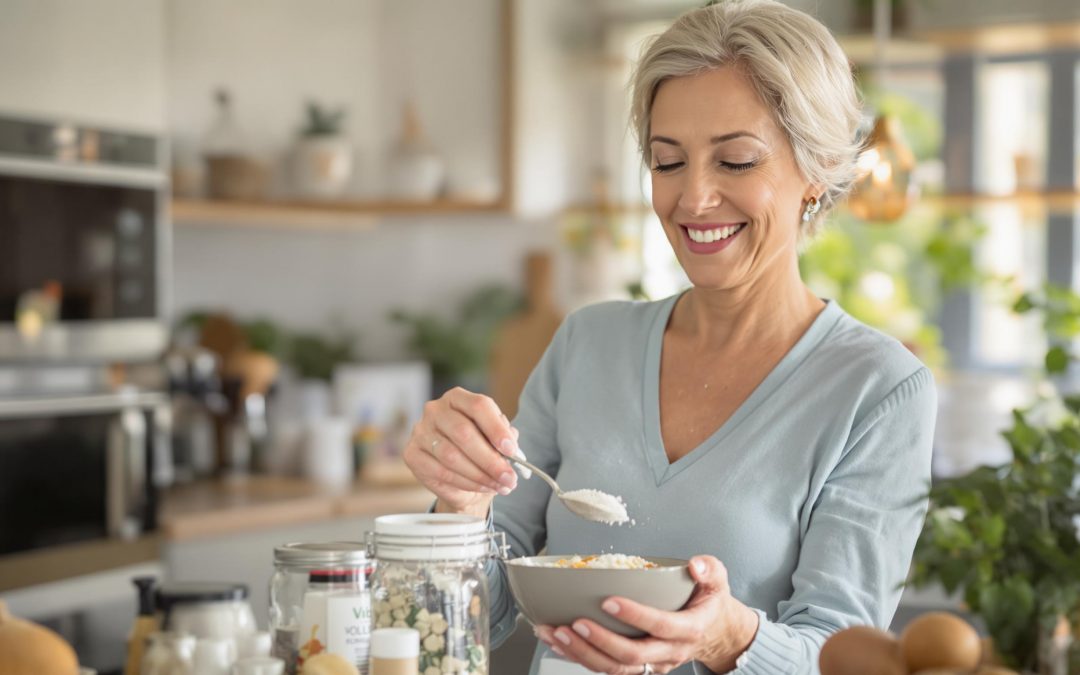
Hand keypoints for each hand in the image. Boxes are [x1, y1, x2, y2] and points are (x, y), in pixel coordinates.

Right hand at [402, 387, 521, 517]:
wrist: (458, 474)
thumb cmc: (478, 449)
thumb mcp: (494, 439)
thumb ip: (503, 438)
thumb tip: (512, 448)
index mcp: (458, 398)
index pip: (478, 406)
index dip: (496, 429)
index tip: (511, 450)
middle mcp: (435, 410)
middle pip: (464, 432)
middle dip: (490, 459)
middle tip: (508, 476)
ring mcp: (420, 431)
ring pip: (452, 456)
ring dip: (480, 475)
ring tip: (499, 485)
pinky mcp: (412, 454)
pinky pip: (441, 472)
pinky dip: (466, 483)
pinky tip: (482, 487)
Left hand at [534, 556, 758, 673]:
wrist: (715, 633)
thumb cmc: (709, 603)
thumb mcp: (717, 581)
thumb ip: (708, 570)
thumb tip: (694, 565)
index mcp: (689, 629)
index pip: (661, 626)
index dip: (635, 616)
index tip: (609, 601)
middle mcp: (670, 652)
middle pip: (633, 655)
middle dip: (600, 640)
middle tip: (575, 622)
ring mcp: (653, 663)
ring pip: (615, 667)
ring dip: (582, 653)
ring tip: (557, 633)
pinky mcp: (638, 666)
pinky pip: (607, 668)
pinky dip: (580, 657)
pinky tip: (559, 643)